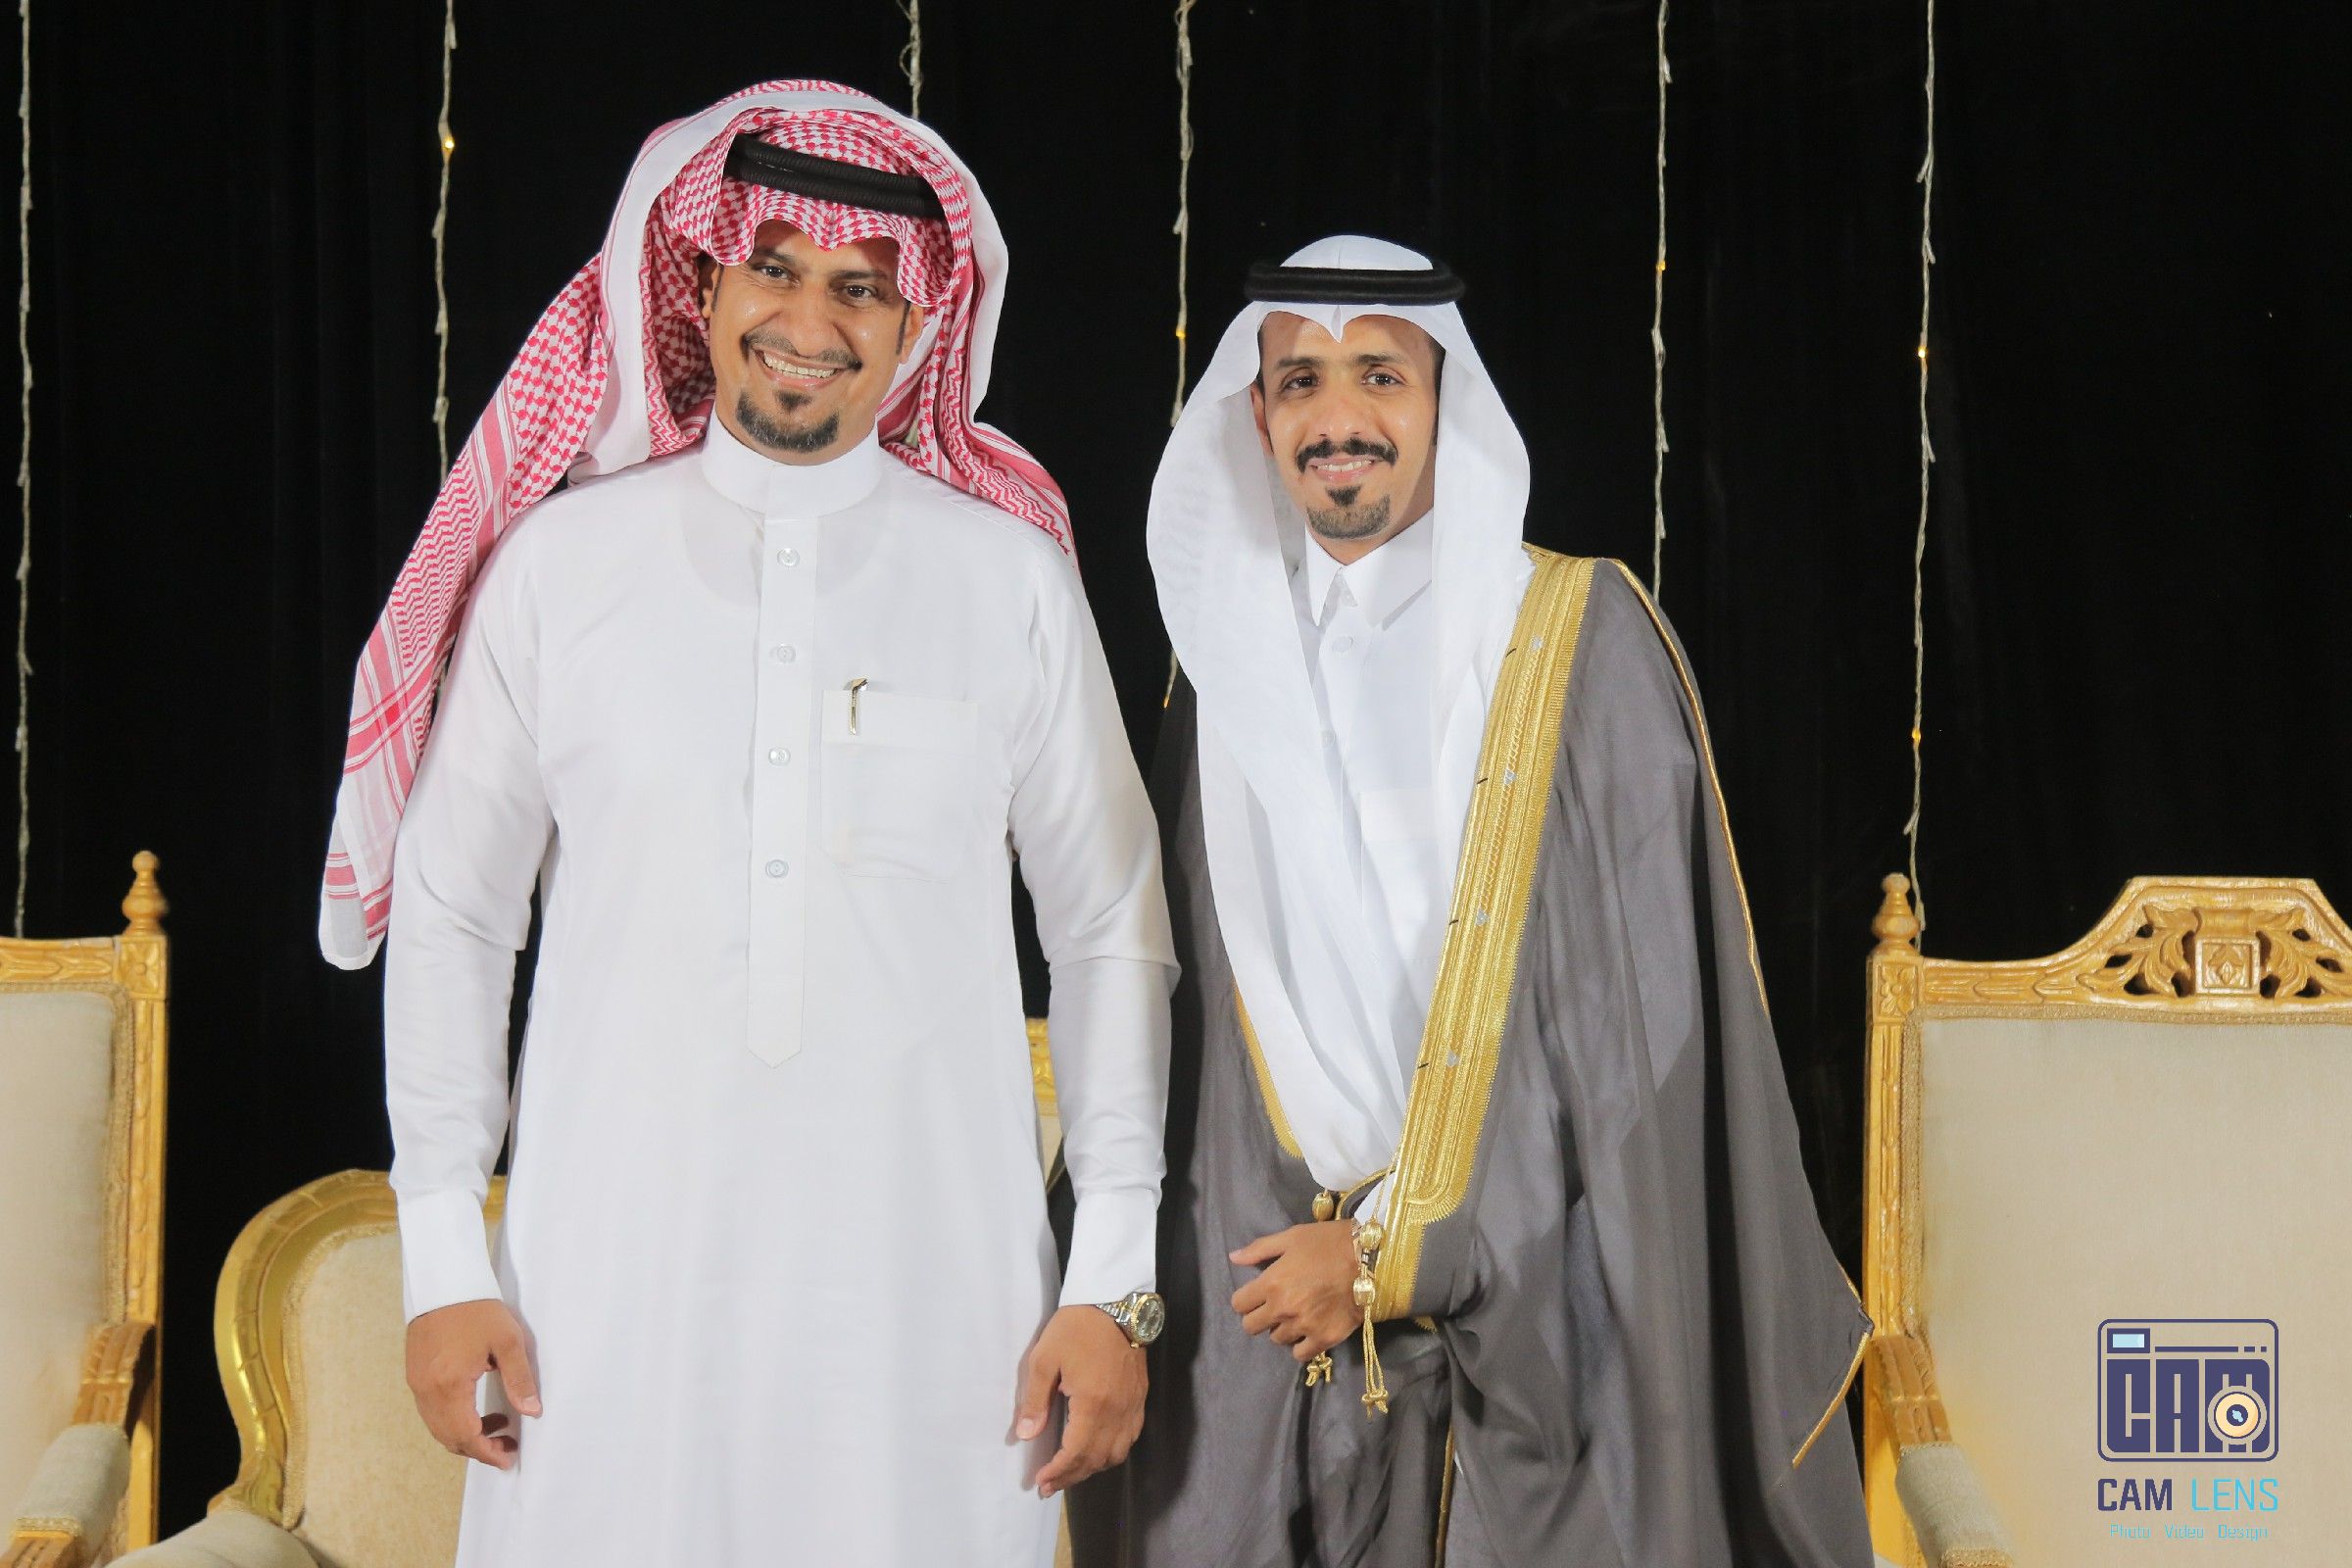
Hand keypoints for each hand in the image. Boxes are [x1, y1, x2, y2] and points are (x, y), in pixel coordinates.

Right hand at [406, 1298, 540, 1468]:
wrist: (443, 1283)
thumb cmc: (477, 1309)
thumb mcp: (508, 1341)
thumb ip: (520, 1379)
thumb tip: (532, 1412)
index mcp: (450, 1386)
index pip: (466, 1435)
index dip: (487, 1453)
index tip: (508, 1458)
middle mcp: (427, 1391)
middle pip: (449, 1437)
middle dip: (478, 1449)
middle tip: (506, 1446)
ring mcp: (416, 1384)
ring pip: (438, 1427)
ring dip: (464, 1435)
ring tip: (497, 1425)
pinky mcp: (414, 1375)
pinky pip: (431, 1412)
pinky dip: (452, 1420)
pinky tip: (475, 1408)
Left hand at [1015, 1304, 1147, 1498]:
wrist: (1115, 1302)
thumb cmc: (1075, 1328)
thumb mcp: (1045, 1359)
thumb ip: (1036, 1400)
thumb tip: (1026, 1435)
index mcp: (1093, 1403)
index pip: (1076, 1452)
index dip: (1057, 1472)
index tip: (1040, 1481)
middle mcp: (1117, 1411)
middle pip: (1096, 1459)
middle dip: (1071, 1476)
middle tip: (1049, 1486)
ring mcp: (1132, 1405)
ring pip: (1117, 1453)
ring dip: (1093, 1468)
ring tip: (1070, 1471)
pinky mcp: (1140, 1398)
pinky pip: (1130, 1438)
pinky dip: (1112, 1452)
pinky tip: (1097, 1450)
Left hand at [1229, 1220, 1360, 1362]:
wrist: (1370, 1259)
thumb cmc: (1328, 1243)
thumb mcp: (1292, 1237)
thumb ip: (1259, 1249)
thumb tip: (1233, 1258)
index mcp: (1271, 1283)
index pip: (1239, 1304)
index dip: (1245, 1298)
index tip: (1256, 1294)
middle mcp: (1283, 1309)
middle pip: (1252, 1326)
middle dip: (1259, 1316)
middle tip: (1274, 1306)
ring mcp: (1304, 1327)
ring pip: (1277, 1339)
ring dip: (1282, 1328)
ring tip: (1296, 1315)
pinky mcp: (1324, 1339)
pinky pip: (1300, 1354)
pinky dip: (1301, 1345)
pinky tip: (1308, 1331)